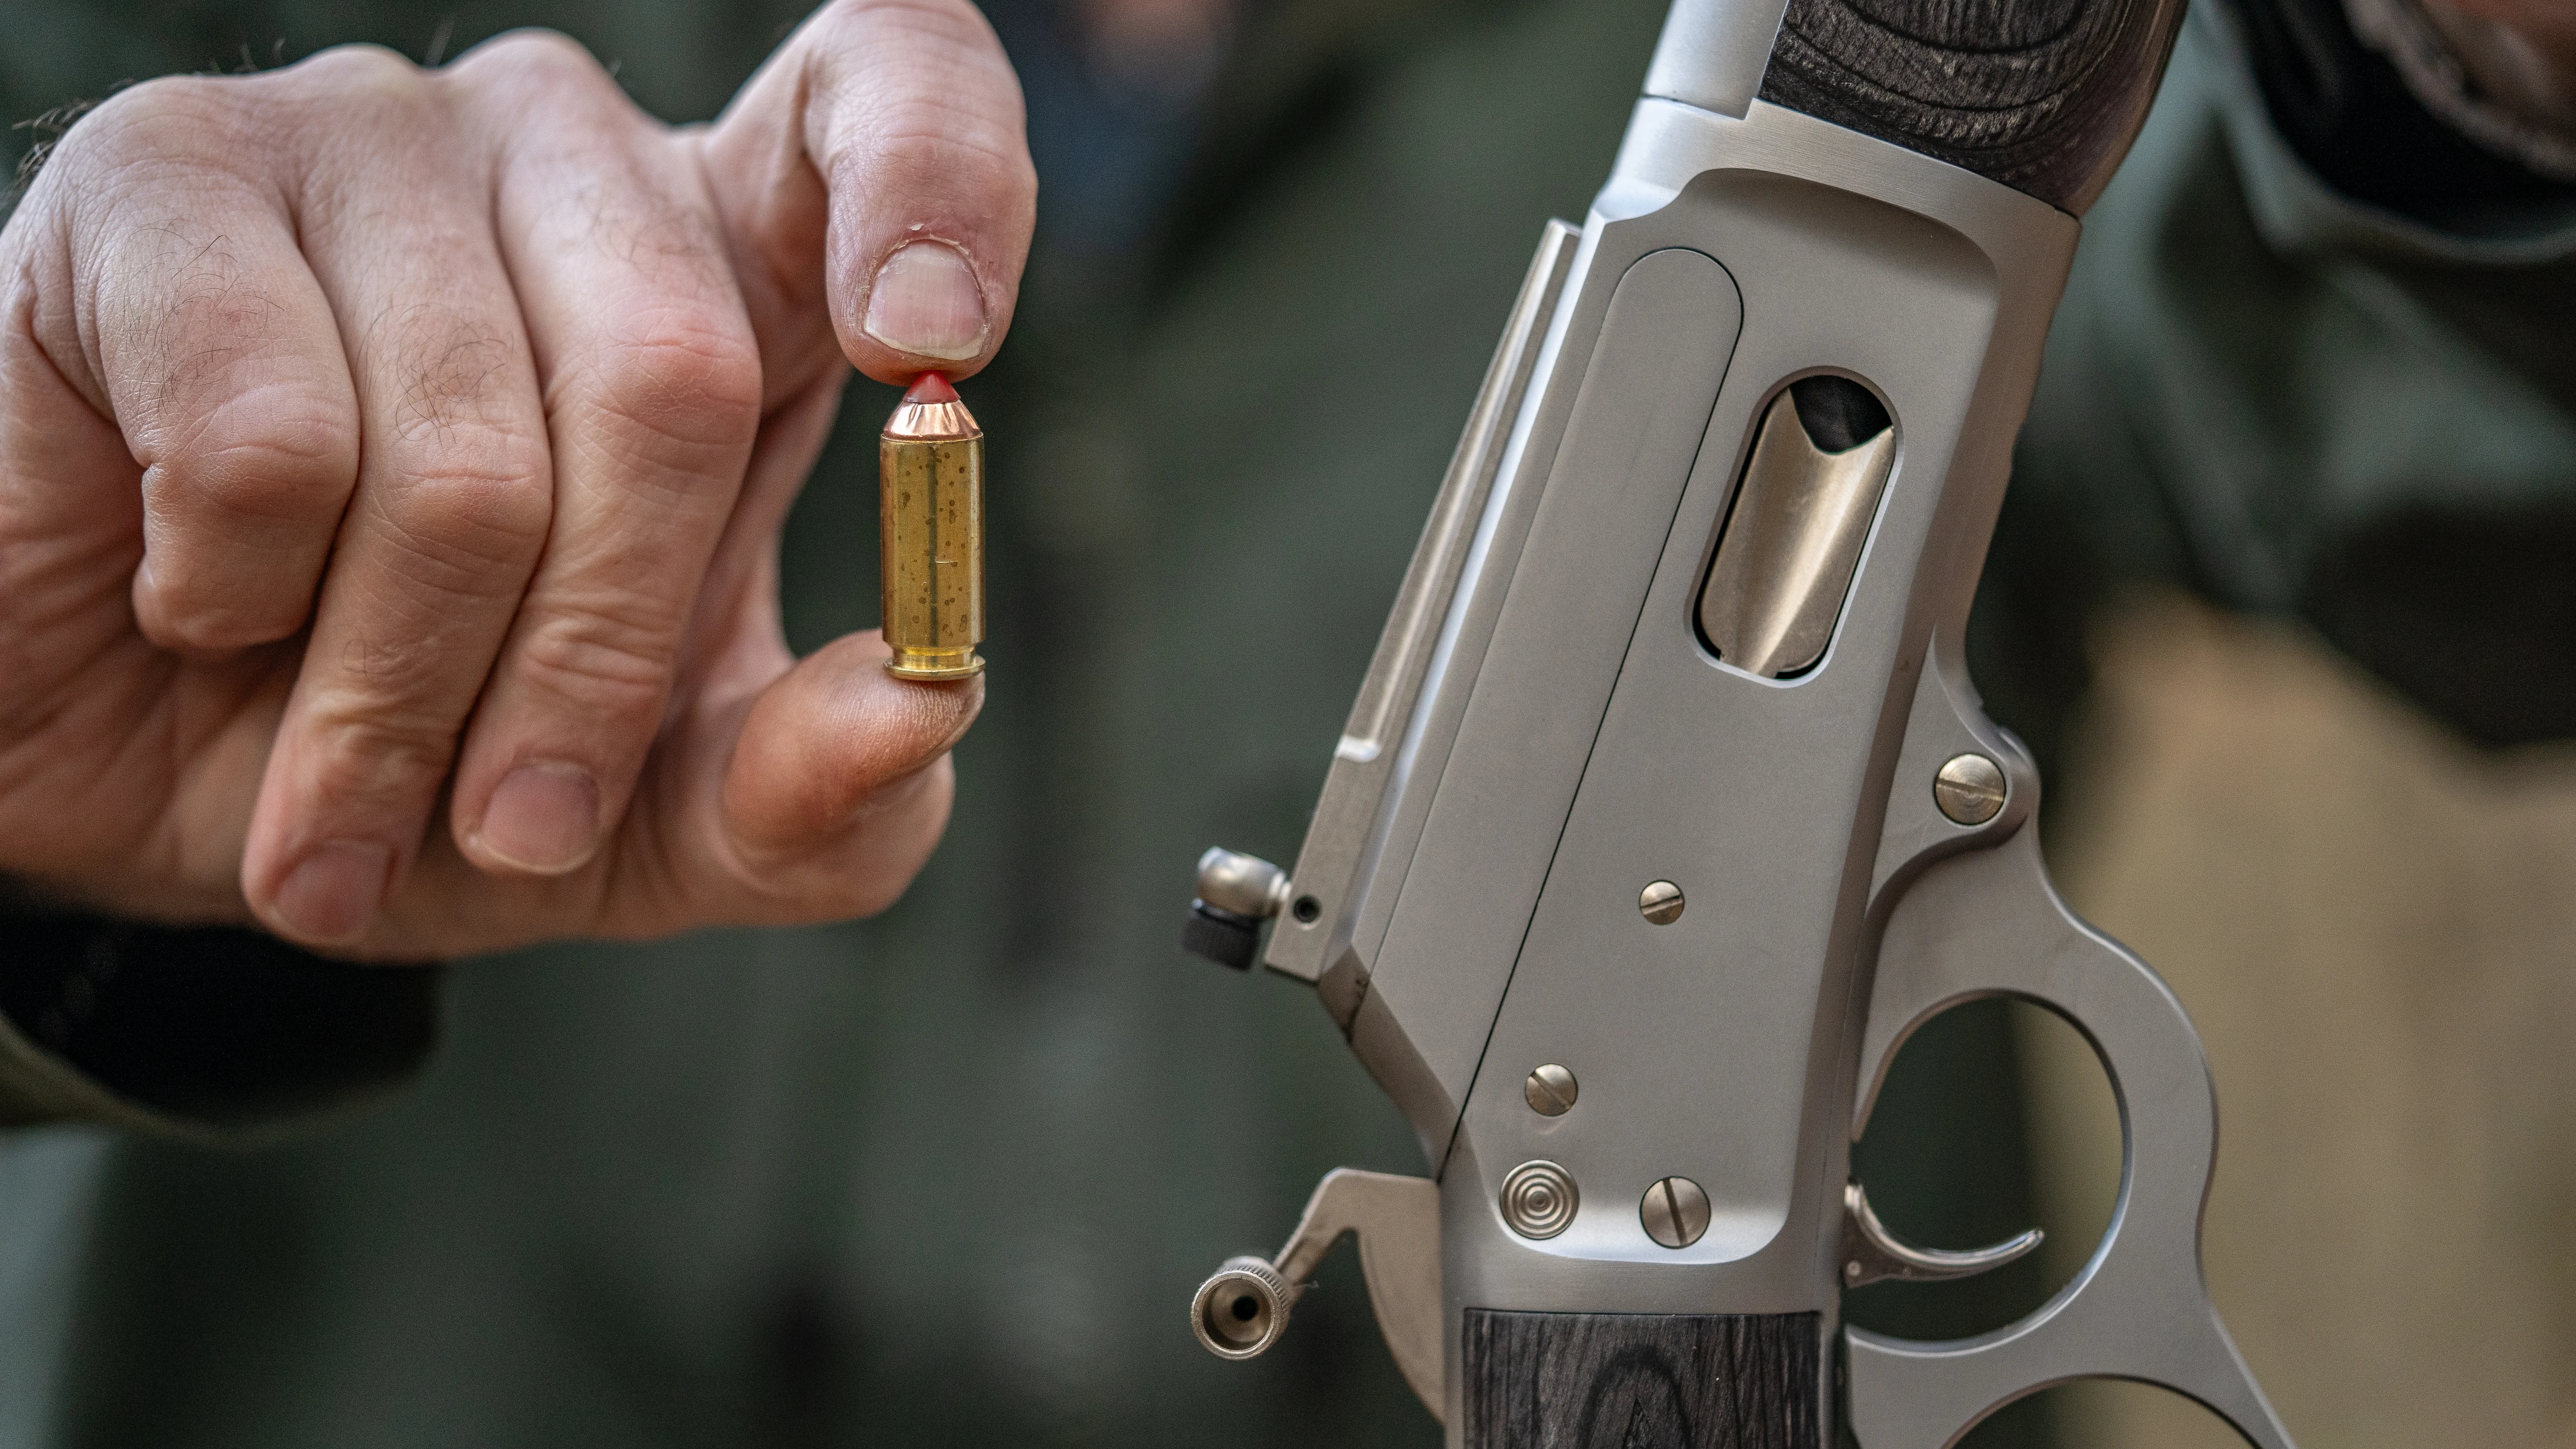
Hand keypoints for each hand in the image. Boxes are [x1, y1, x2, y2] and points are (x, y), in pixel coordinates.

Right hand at [0, 0, 1035, 957]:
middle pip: (678, 382)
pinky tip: (198, 602)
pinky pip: (267, 439)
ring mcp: (367, 135)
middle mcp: (565, 156)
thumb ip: (816, 793)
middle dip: (595, 669)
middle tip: (514, 830)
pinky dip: (237, 599)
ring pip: (466, 455)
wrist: (126, 777)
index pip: (888, 93)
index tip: (932, 345)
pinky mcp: (162, 174)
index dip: (938, 178)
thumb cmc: (422, 758)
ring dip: (399, 695)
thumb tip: (932, 704)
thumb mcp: (652, 823)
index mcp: (725, 264)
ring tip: (340, 786)